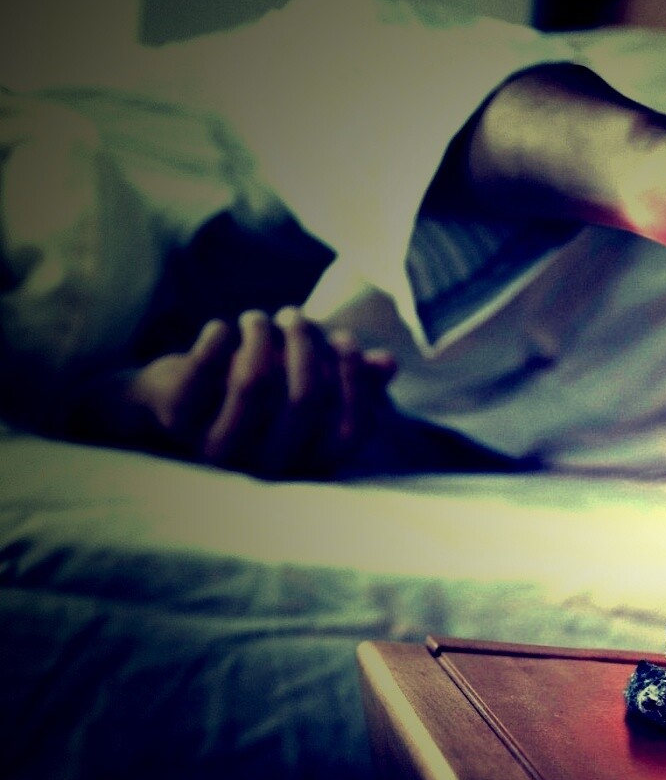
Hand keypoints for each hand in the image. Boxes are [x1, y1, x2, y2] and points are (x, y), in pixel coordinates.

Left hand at [121, 307, 397, 477]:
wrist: (163, 406)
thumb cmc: (248, 396)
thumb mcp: (300, 387)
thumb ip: (348, 378)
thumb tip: (387, 363)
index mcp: (305, 460)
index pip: (352, 430)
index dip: (356, 380)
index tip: (345, 339)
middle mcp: (267, 464)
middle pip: (306, 397)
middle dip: (305, 342)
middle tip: (295, 314)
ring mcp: (220, 446)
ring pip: (255, 380)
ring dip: (262, 334)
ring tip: (258, 318)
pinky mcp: (178, 419)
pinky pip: (205, 368)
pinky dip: (218, 337)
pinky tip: (222, 327)